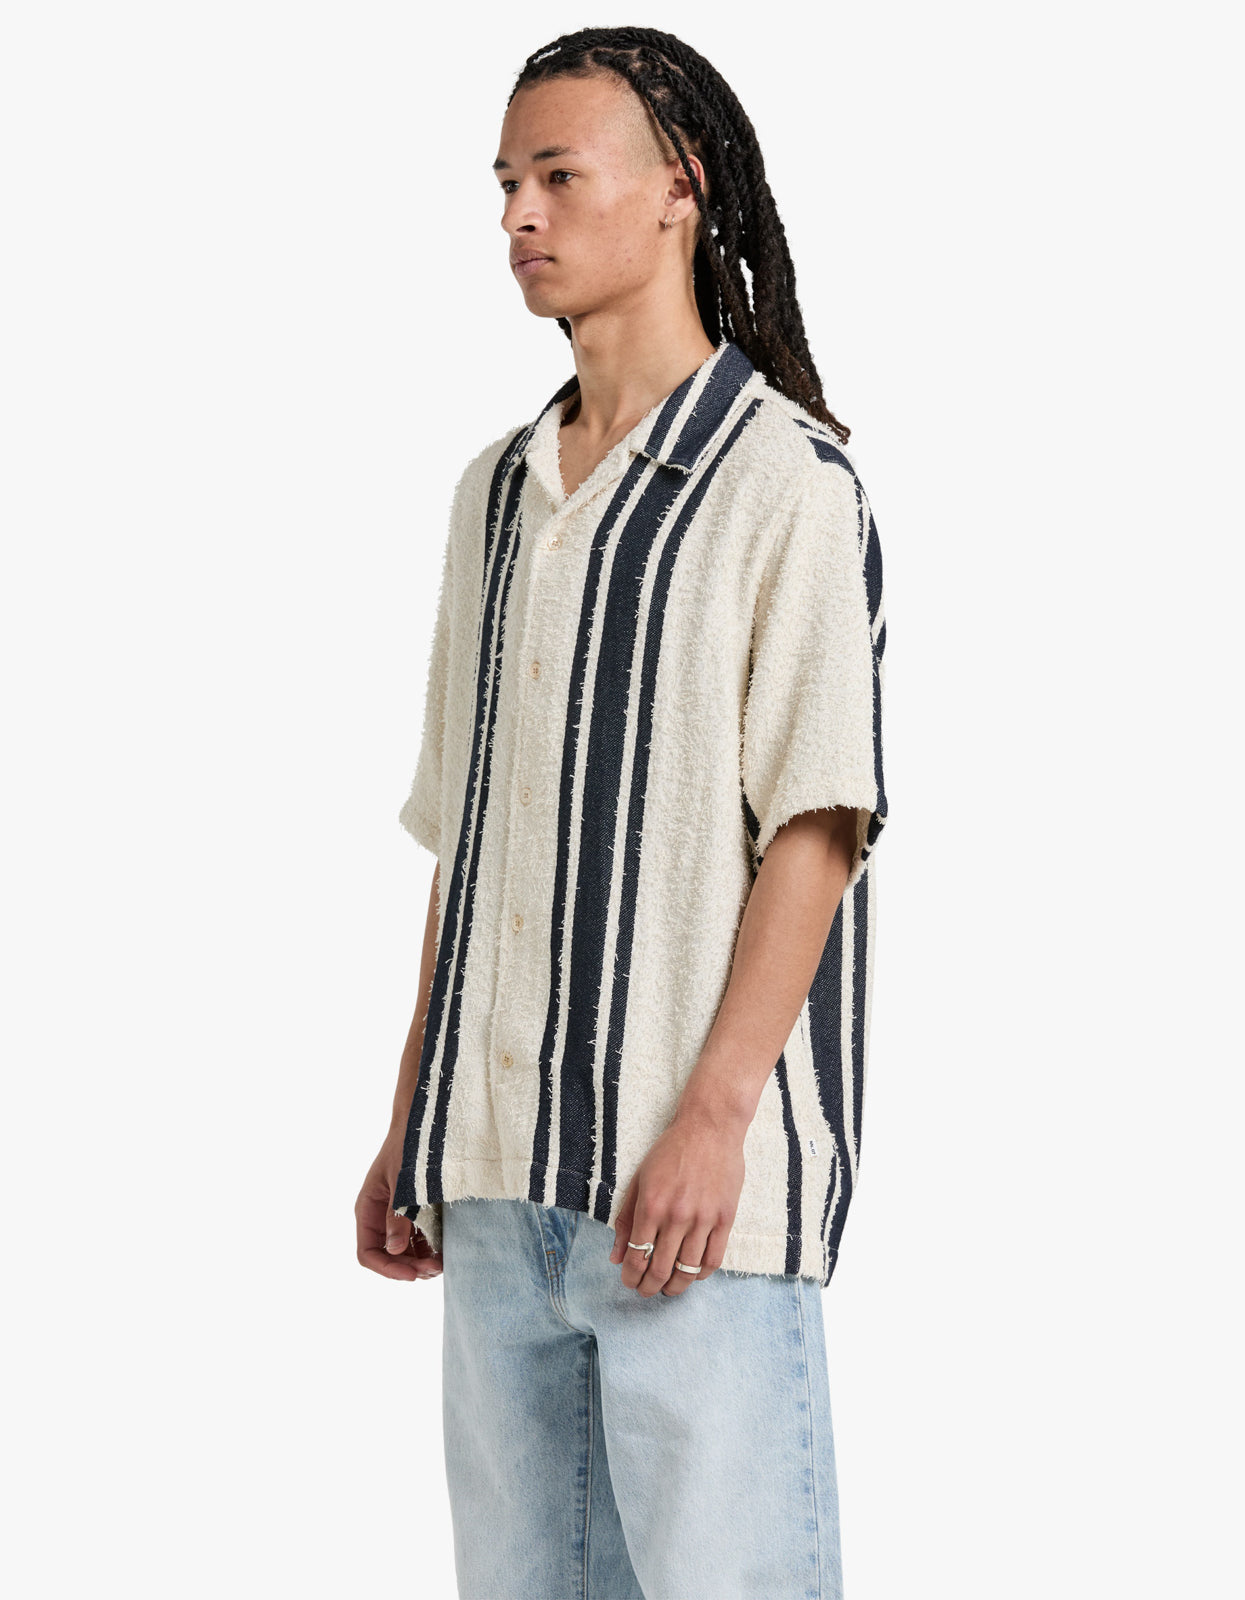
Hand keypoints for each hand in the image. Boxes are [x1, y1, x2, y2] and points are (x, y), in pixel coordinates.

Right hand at [355, 1128, 443, 1281]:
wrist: (423, 1123)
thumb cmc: (409, 1147)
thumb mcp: (403, 1182)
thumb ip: (397, 1216)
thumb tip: (395, 1250)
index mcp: (368, 1209)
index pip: (368, 1252)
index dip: (387, 1268)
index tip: (411, 1275)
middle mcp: (379, 1216)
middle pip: (388, 1255)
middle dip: (409, 1267)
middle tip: (435, 1269)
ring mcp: (396, 1215)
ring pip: (404, 1251)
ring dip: (421, 1261)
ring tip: (442, 1263)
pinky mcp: (413, 1212)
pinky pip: (418, 1239)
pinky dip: (429, 1249)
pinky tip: (444, 1250)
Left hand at [608, 1105, 745, 1296]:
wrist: (709, 1127)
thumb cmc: (671, 1150)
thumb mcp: (640, 1179)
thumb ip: (626, 1219)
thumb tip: (615, 1256)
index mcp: (651, 1205)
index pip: (636, 1256)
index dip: (630, 1276)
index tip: (628, 1281)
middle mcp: (676, 1216)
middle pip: (660, 1269)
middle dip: (649, 1287)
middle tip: (645, 1291)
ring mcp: (703, 1218)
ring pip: (687, 1269)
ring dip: (675, 1286)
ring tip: (668, 1289)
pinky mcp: (725, 1218)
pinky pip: (713, 1259)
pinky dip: (701, 1274)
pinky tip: (692, 1274)